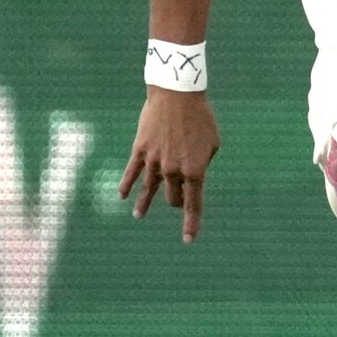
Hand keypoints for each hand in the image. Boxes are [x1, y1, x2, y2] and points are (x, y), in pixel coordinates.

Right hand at [121, 88, 220, 243]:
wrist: (178, 97)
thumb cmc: (202, 118)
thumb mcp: (213, 143)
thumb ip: (203, 162)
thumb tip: (193, 174)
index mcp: (195, 170)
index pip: (193, 204)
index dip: (191, 223)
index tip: (188, 240)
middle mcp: (173, 171)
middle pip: (172, 197)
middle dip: (175, 202)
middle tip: (175, 204)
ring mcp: (154, 162)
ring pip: (148, 189)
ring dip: (144, 204)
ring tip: (139, 216)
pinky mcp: (139, 151)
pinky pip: (131, 173)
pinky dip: (127, 185)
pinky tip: (123, 196)